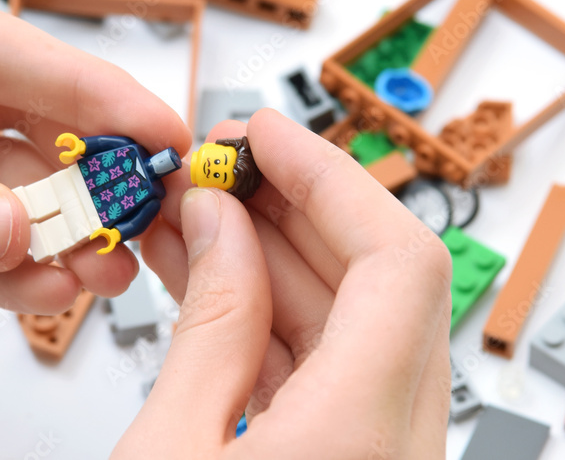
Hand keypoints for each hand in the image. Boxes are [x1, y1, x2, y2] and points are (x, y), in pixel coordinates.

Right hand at [120, 109, 451, 457]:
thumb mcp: (168, 450)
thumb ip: (207, 328)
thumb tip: (217, 224)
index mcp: (363, 436)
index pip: (396, 260)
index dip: (331, 177)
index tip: (266, 137)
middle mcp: (396, 442)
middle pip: (376, 278)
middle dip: (291, 206)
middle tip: (218, 167)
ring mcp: (379, 451)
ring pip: (347, 319)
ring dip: (269, 257)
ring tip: (195, 214)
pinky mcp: (351, 458)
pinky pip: (324, 365)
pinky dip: (265, 317)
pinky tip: (206, 277)